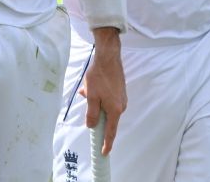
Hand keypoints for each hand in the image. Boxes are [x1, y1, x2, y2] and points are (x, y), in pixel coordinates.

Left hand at [78, 28, 126, 155]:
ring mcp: (122, 98)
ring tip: (88, 89)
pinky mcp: (120, 91)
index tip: (103, 153)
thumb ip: (91, 114)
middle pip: (107, 119)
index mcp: (115, 110)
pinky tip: (93, 86)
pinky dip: (100, 97)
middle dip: (95, 113)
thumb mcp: (91, 96)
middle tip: (87, 96)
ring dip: (96, 103)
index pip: (110, 132)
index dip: (106, 143)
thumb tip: (91, 126)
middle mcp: (121, 106)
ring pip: (106, 108)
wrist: (109, 57)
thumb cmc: (99, 76)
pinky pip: (108, 101)